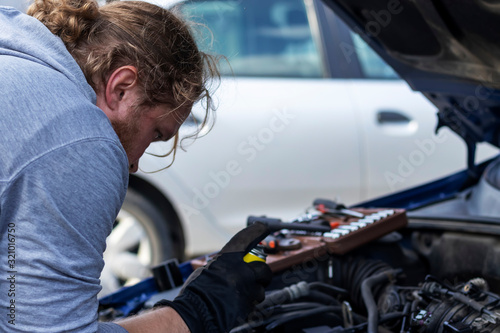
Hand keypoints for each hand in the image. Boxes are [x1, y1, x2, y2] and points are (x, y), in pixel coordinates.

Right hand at [156, 222, 271, 332]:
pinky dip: (248, 303)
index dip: (258, 231)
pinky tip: (237, 303)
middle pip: (263, 267)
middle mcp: (240, 270)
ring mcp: (246, 288)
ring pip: (261, 288)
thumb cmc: (196, 292)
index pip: (247, 237)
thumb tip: (232, 263)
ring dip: (255, 291)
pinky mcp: (248, 304)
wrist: (195, 314)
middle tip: (255, 276)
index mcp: (228, 258)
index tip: (264, 227)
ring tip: (241, 294)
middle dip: (262, 273)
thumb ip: (224, 264)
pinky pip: (254, 302)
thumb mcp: (207, 269)